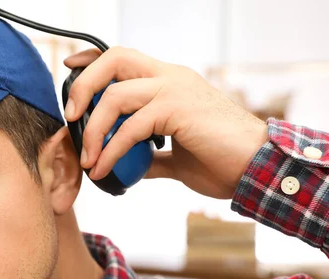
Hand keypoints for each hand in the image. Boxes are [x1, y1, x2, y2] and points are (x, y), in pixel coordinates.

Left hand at [63, 47, 268, 198]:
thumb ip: (152, 157)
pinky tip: (105, 171)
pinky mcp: (179, 109)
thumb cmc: (223, 161)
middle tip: (71, 118)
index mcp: (169, 82)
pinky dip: (112, 151)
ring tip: (88, 160)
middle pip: (114, 59)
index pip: (123, 58)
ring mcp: (175, 89)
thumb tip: (130, 167)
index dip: (93, 62)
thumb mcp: (177, 159)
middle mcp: (170, 77)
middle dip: (84, 86)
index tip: (70, 71)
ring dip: (93, 130)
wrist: (257, 168)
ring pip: (116, 95)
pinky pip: (132, 126)